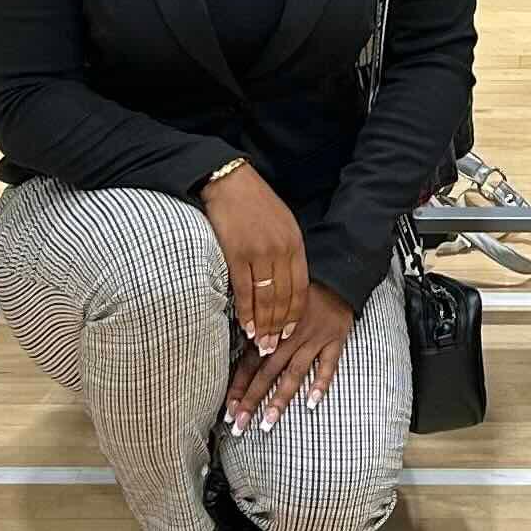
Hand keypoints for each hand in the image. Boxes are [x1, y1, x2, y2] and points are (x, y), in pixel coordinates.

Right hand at [197, 164, 312, 352]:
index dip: (295, 314)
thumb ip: (287, 252)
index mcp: (294, 243)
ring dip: (263, 324)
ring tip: (260, 343)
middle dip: (279, 326)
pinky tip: (246, 325)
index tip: (290, 332)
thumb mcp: (283, 224)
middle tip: (273, 348)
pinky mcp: (237, 254)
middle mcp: (280, 250)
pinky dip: (246, 311)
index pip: (300, 288)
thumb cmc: (255, 204)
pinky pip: (244, 290)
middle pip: (283, 298)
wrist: (230, 182)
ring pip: (265, 298)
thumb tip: (287, 283)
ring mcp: (259, 253)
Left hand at [226, 280, 356, 430]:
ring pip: (294, 372)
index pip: (250, 363)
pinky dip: (321, 382)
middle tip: (239, 426)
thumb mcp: (273, 305)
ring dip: (279, 399)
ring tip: (267, 422)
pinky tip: (312, 402)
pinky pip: (328, 364)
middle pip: (267, 372)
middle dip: (252, 400)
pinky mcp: (334, 340)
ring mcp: (313, 339)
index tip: (228, 411)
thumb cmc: (300, 295)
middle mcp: (289, 336)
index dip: (238, 387)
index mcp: (271, 329)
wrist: (335, 277)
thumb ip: (259, 329)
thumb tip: (238, 352)